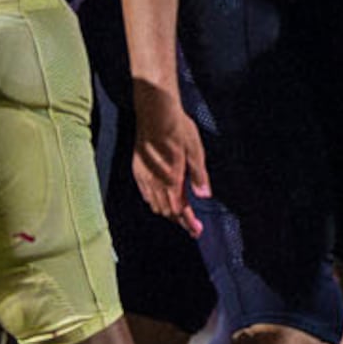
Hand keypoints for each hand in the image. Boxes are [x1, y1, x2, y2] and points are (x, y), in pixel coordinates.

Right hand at [131, 83, 209, 235]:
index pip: (179, 209)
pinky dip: (155, 202)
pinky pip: (146, 194)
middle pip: (166, 210)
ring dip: (167, 212)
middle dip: (180, 220)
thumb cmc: (177, 129)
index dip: (189, 222)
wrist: (154, 113)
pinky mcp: (138, 169)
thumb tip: (204, 196)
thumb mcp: (195, 150)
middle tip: (192, 226)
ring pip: (155, 204)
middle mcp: (155, 181)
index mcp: (171, 179)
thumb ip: (199, 175)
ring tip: (180, 215)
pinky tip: (162, 199)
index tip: (197, 231)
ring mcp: (144, 176)